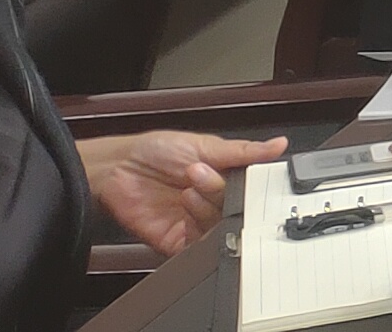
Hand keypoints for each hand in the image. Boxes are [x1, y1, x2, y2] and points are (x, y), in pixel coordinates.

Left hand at [81, 132, 284, 256]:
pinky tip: (185, 213)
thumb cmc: (153, 151)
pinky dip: (196, 232)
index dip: (251, 186)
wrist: (114, 169)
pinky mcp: (178, 240)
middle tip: (200, 175)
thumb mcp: (204, 144)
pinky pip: (198, 247)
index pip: (252, 188)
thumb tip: (277, 146)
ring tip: (187, 190)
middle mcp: (213, 201)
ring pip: (219, 227)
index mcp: (225, 177)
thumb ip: (243, 151)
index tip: (245, 176)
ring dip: (205, 208)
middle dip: (219, 192)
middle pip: (236, 209)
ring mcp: (196, 221)